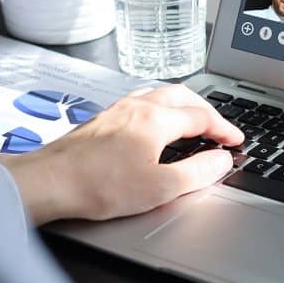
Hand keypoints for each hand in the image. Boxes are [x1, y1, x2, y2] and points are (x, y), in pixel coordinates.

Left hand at [0, 85, 242, 224]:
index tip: (235, 141)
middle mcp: (137, 107)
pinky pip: (141, 102)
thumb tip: (221, 160)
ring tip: (192, 121)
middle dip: (207, 109)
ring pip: (160, 95)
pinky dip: (161, 108)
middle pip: (183, 96)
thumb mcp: (159, 188)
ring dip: (183, 105)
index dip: (224, 129)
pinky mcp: (102, 119)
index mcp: (156, 120)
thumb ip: (197, 173)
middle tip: (219, 127)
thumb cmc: (96, 186)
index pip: (202, 117)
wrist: (48, 182)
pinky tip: (154, 124)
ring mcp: (117, 110)